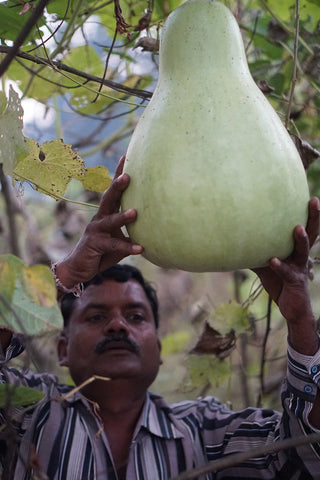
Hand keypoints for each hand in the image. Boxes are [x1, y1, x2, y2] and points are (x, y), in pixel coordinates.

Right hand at [55, 156, 142, 286]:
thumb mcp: (118, 240)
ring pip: (110, 221)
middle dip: (117, 186)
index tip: (126, 157)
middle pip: (108, 199)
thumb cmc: (102, 252)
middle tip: (127, 175)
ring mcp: (96, 231)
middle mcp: (100, 219)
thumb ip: (132, 234)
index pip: (114, 192)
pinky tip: (140, 248)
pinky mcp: (95, 245)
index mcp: (106, 214)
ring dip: (122, 216)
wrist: (79, 269)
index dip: (118, 175)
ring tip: (135, 212)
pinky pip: (113, 245)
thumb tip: (153, 229)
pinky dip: (127, 246)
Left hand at [253, 196, 319, 353]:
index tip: (308, 194)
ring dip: (301, 240)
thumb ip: (254, 253)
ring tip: (298, 228)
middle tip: (314, 200)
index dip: (307, 212)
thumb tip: (233, 241)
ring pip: (302, 252)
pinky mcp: (295, 283)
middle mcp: (301, 256)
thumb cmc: (279, 283)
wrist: (291, 308)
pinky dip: (279, 266)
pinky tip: (272, 260)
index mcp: (296, 249)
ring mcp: (300, 269)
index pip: (304, 227)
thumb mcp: (265, 265)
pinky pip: (287, 273)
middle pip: (311, 234)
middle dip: (314, 217)